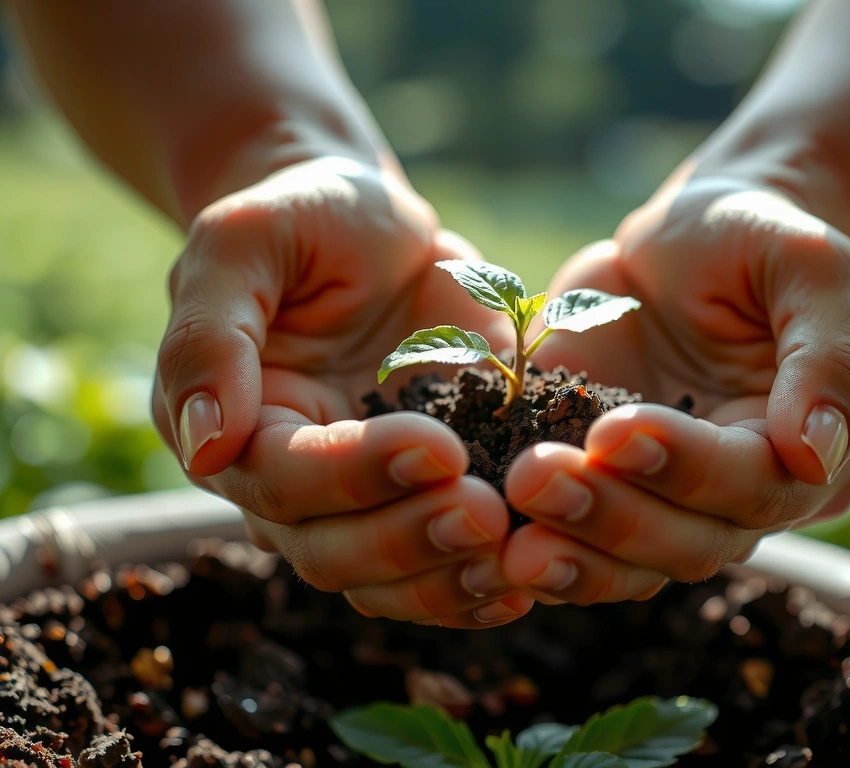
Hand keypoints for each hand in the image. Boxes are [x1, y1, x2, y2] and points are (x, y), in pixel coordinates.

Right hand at [153, 157, 531, 627]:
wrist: (374, 223)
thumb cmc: (304, 216)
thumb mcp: (243, 242)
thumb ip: (209, 335)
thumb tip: (204, 445)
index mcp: (238, 425)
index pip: (280, 480)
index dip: (354, 475)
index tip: (436, 448)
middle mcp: (294, 478)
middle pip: (331, 549)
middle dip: (408, 539)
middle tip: (484, 515)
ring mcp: (364, 493)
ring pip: (384, 578)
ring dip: (447, 579)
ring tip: (514, 556)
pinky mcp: (426, 491)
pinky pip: (438, 563)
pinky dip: (477, 582)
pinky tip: (525, 582)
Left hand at [501, 175, 849, 604]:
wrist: (689, 235)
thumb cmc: (757, 235)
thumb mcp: (810, 267)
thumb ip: (830, 355)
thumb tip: (817, 454)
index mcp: (806, 450)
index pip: (754, 485)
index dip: (685, 468)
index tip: (614, 431)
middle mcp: (740, 493)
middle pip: (689, 541)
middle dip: (612, 518)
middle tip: (535, 478)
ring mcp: (666, 495)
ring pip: (631, 562)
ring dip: (571, 553)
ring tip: (509, 540)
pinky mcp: (604, 484)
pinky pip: (577, 539)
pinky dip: (540, 545)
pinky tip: (491, 541)